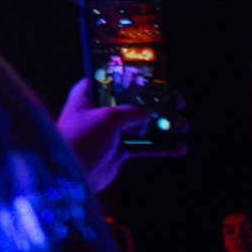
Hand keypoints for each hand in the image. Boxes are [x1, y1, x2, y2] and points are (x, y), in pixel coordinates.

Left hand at [57, 79, 187, 192]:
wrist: (70, 174)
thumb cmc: (80, 140)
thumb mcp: (109, 118)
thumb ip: (132, 111)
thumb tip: (149, 113)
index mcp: (87, 94)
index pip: (113, 77)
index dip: (136, 77)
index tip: (160, 80)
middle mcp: (97, 109)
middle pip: (133, 101)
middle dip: (157, 103)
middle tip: (178, 104)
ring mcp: (108, 130)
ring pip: (141, 123)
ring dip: (163, 125)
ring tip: (181, 127)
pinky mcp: (116, 149)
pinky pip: (143, 145)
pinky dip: (160, 146)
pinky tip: (177, 147)